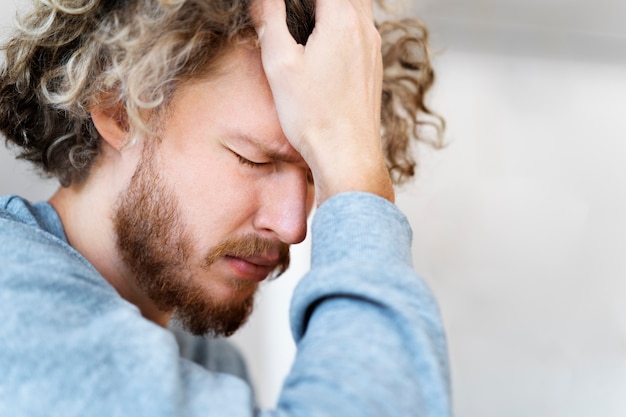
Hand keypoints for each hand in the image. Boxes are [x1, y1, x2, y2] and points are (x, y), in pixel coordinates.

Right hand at [252, 0, 393, 204]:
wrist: (347, 156)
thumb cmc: (314, 116)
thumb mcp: (279, 64)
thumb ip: (269, 19)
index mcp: (342, 19)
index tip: (280, 6)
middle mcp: (365, 28)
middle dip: (316, 1)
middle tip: (291, 12)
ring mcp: (373, 48)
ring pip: (358, 7)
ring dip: (334, 6)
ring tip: (306, 18)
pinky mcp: (374, 67)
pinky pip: (362, 29)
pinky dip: (344, 22)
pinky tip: (325, 40)